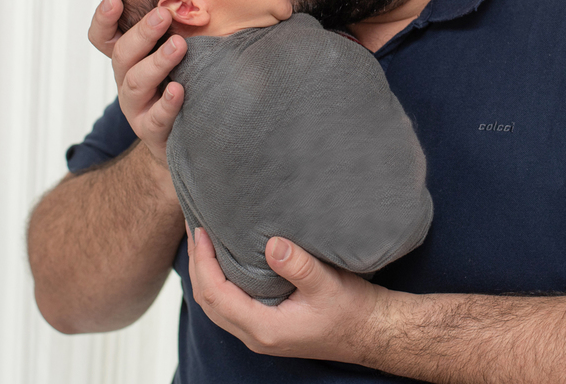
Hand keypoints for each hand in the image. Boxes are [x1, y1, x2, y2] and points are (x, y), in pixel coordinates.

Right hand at [88, 0, 187, 166]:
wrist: (190, 134)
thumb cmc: (186, 80)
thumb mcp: (179, 50)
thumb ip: (184, 22)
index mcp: (130, 58)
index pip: (103, 37)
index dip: (103, 19)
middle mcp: (127, 80)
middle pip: (122, 54)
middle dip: (142, 32)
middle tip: (163, 14)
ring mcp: (137, 107)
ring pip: (137, 83)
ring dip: (157, 62)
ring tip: (179, 46)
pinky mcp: (152, 131)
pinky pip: (156, 118)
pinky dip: (166, 103)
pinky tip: (179, 90)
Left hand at [186, 227, 388, 363]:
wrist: (371, 331)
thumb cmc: (352, 310)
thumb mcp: (328, 284)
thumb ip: (299, 266)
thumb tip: (272, 244)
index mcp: (264, 328)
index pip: (216, 294)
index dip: (203, 262)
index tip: (201, 232)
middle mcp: (255, 336)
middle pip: (207, 301)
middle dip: (197, 265)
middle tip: (194, 229)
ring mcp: (259, 334)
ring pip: (216, 306)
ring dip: (205, 274)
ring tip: (203, 241)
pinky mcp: (266, 327)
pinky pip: (229, 306)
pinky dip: (219, 283)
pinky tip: (224, 261)